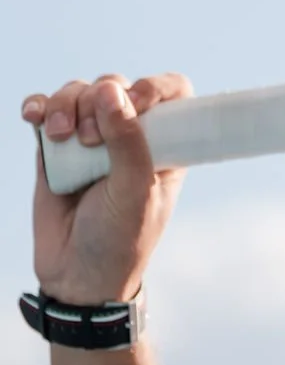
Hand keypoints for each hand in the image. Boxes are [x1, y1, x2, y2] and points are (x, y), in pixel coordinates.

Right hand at [21, 73, 193, 306]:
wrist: (76, 278)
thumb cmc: (120, 240)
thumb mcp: (135, 193)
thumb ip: (129, 141)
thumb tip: (112, 90)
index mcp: (164, 144)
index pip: (171, 92)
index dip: (155, 86)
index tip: (136, 101)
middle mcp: (129, 136)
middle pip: (113, 86)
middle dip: (98, 101)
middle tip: (92, 139)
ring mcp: (90, 139)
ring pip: (78, 94)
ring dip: (65, 104)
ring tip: (60, 135)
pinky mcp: (56, 149)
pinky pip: (46, 112)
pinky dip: (39, 107)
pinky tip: (33, 117)